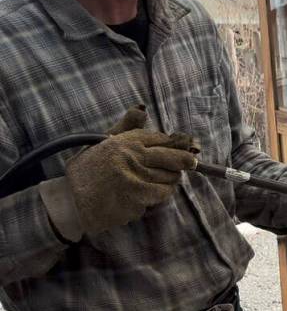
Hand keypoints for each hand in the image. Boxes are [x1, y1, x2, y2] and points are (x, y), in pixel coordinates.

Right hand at [64, 106, 197, 235]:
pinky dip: (157, 196)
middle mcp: (132, 160)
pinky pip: (160, 197)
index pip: (162, 139)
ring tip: (154, 180)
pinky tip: (143, 194)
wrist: (70, 202)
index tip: (188, 147)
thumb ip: (126, 127)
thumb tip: (142, 108)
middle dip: (185, 161)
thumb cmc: (89, 171)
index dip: (177, 144)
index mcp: (125, 143)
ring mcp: (136, 182)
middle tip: (192, 162)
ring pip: (170, 179)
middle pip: (175, 159)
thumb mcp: (103, 143)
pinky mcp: (137, 201)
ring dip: (168, 180)